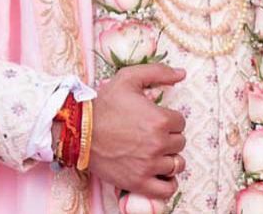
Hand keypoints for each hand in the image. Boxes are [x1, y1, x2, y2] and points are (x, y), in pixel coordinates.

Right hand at [89, 64, 186, 198]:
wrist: (80, 131)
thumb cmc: (104, 103)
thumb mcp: (129, 77)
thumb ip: (159, 72)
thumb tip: (182, 73)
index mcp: (160, 119)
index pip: (180, 122)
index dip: (170, 119)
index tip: (158, 120)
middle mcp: (158, 144)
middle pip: (179, 143)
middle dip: (169, 137)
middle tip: (153, 134)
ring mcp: (149, 165)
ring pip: (176, 164)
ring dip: (169, 158)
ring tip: (156, 153)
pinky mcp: (137, 183)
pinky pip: (166, 190)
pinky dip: (168, 184)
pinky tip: (161, 174)